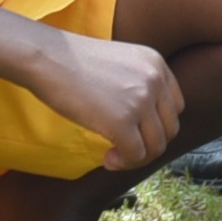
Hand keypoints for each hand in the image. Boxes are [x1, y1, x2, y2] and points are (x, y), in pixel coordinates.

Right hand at [14, 24, 182, 177]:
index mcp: (156, 64)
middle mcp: (154, 80)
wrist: (47, 57)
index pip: (175, 107)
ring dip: (136, 157)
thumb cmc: (73, 61)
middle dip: (148, 145)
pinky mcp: (122, 121)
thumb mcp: (120, 62)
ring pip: (156, 146)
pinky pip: (135, 155)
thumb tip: (146, 123)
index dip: (156, 126)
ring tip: (114, 155)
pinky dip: (123, 163)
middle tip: (123, 147)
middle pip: (169, 129)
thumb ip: (139, 84)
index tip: (134, 132)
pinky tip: (107, 158)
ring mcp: (140, 100)